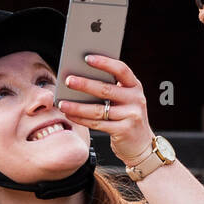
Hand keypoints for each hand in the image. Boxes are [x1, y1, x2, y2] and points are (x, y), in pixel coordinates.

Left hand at [56, 52, 154, 166]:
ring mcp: (131, 116)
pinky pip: (97, 124)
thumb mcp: (124, 100)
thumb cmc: (127, 117)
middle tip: (68, 80)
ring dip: (77, 106)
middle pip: (106, 90)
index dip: (104, 63)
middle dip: (85, 84)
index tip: (86, 58)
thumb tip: (80, 77)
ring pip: (99, 109)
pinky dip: (81, 119)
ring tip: (62, 102)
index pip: (121, 70)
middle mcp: (136, 99)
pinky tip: (70, 115)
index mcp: (135, 87)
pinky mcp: (124, 131)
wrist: (141, 145)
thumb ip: (110, 88)